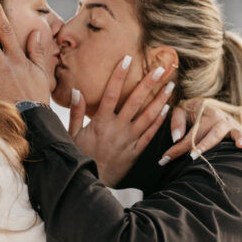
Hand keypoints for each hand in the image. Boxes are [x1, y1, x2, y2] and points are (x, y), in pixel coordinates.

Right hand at [68, 55, 175, 186]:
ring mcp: (129, 139)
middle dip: (148, 83)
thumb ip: (75, 112)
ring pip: (148, 116)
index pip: (112, 92)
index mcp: (101, 121)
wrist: (91, 182)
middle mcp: (118, 128)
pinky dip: (159, 122)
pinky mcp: (136, 151)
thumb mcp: (72, 134)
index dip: (119, 74)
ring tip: (169, 86)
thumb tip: (76, 91)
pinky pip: (150, 134)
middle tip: (160, 69)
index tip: (127, 59)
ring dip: (159, 100)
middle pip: (135, 101)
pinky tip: (166, 110)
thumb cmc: (80, 156)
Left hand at [159, 101, 241, 165]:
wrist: (206, 104)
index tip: (163, 160)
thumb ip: (176, 122)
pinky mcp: (240, 133)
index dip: (176, 147)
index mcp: (206, 112)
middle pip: (211, 135)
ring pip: (236, 134)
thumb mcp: (179, 111)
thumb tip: (176, 138)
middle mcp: (221, 118)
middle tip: (194, 157)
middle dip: (202, 146)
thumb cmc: (191, 112)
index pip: (189, 133)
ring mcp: (233, 126)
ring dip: (239, 140)